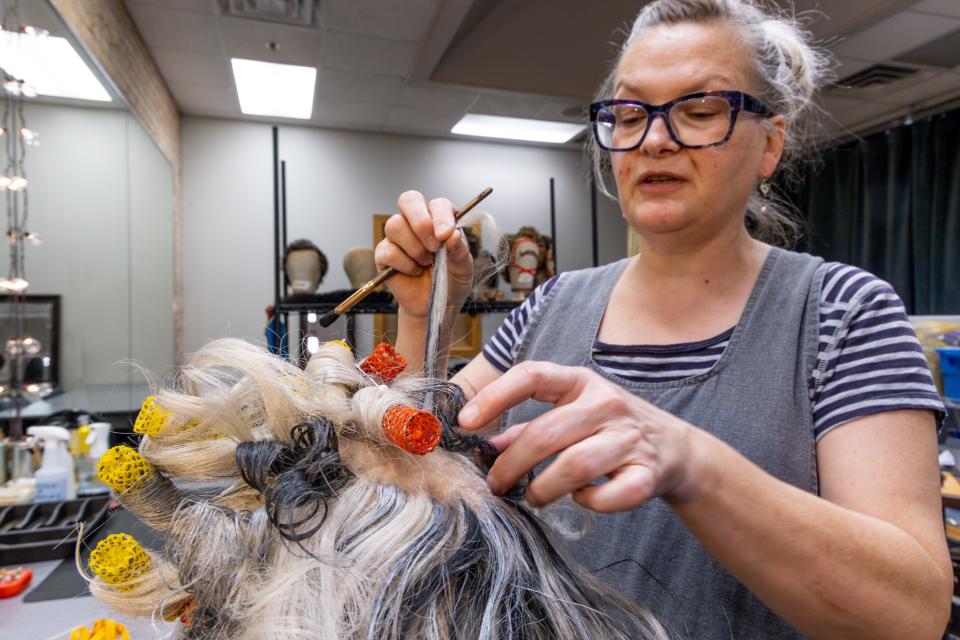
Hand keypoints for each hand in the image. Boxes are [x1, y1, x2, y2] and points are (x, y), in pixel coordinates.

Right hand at [375, 190, 473, 319]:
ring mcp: (398, 236)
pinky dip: (405, 265)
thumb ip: (460, 250)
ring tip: (427, 263)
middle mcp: (416, 222)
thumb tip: (451, 235)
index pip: (437, 204)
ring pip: (395, 225)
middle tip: (434, 247)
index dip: (440, 216)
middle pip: (408, 200)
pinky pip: (388, 251)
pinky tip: (415, 271)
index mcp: (439, 218)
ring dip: (415, 248)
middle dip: (421, 223)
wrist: (435, 305)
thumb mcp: (463, 267)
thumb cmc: (451, 281)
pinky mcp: (384, 253)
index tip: (446, 236)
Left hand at [457, 361, 702, 511]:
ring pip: (574, 467)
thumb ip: (526, 429)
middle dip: (510, 465)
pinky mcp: (648, 472)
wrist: (675, 449)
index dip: (494, 396)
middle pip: (546, 433)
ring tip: (534, 496)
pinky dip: (588, 503)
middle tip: (496, 485)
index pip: (532, 375)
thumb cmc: (608, 429)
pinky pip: (609, 495)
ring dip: (544, 489)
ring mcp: (629, 436)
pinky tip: (582, 498)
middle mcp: (606, 402)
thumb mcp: (569, 414)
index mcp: (580, 381)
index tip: (465, 422)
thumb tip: (485, 448)